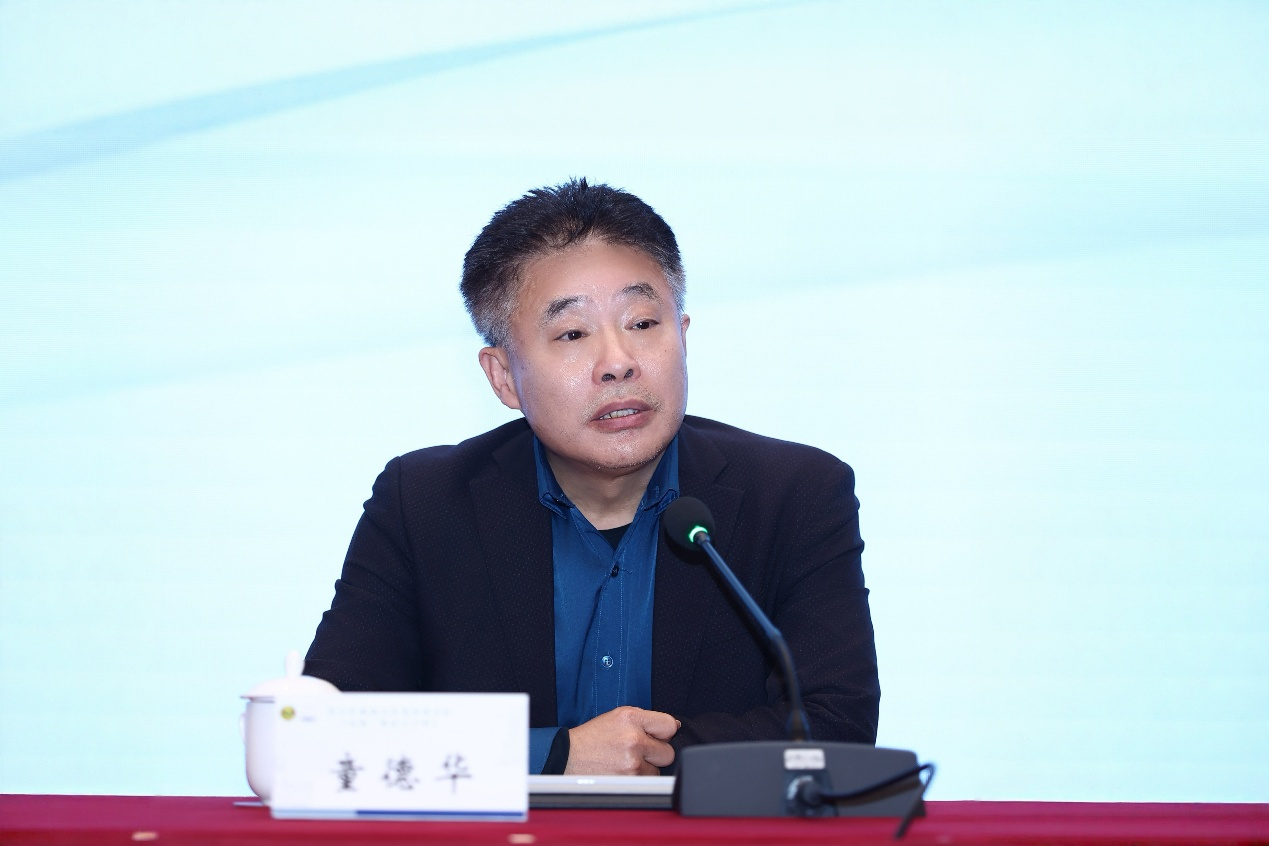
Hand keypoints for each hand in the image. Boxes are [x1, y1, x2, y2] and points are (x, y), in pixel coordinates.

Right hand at [564, 706, 679, 774]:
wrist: (567, 757)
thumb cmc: (592, 737)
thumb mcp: (617, 717)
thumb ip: (645, 720)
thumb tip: (674, 727)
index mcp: (631, 717)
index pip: (669, 725)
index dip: (665, 732)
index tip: (658, 735)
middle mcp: (633, 738)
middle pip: (668, 752)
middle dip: (657, 753)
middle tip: (638, 751)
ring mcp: (631, 762)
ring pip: (657, 771)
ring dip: (645, 769)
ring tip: (624, 761)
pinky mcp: (627, 781)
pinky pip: (645, 783)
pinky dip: (636, 779)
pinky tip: (621, 771)